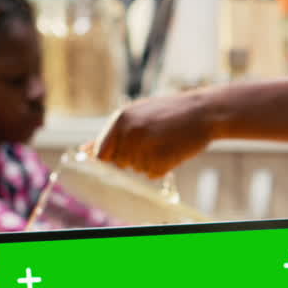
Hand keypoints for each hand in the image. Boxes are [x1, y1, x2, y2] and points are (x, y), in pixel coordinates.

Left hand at [95, 93, 213, 177]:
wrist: (203, 112)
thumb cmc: (169, 113)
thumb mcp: (137, 115)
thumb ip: (111, 134)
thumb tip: (85, 150)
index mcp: (120, 120)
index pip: (101, 154)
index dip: (113, 157)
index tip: (126, 153)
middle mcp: (129, 134)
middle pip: (120, 164)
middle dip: (133, 159)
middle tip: (153, 141)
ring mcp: (145, 148)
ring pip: (137, 170)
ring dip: (149, 162)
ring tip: (164, 142)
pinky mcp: (160, 161)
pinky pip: (153, 174)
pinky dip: (162, 167)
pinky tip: (172, 150)